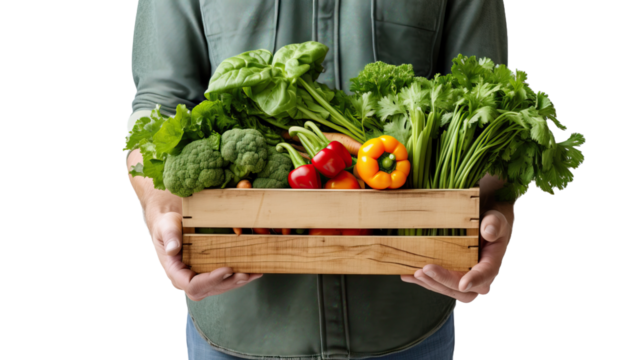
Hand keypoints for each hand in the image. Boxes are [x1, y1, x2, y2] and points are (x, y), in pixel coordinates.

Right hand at [147, 209, 263, 301]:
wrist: (171, 224)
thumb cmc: (167, 224)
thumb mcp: (165, 226)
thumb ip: (170, 236)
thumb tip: (174, 250)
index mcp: (175, 271)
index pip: (192, 285)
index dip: (210, 280)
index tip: (227, 269)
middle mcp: (186, 279)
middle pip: (209, 289)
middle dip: (228, 283)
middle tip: (245, 274)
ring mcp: (198, 278)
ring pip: (219, 287)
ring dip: (237, 282)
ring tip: (253, 274)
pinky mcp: (208, 273)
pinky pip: (224, 280)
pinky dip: (239, 276)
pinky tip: (254, 272)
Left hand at [400, 174, 513, 303]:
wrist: (481, 226)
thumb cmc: (490, 222)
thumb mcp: (495, 219)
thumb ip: (494, 224)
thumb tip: (489, 232)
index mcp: (492, 263)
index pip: (485, 274)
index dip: (475, 280)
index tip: (463, 284)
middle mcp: (479, 277)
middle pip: (463, 290)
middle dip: (443, 281)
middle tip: (425, 269)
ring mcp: (463, 279)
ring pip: (448, 290)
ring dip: (430, 283)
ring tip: (414, 273)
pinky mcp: (450, 277)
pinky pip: (436, 284)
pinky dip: (421, 280)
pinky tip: (407, 274)